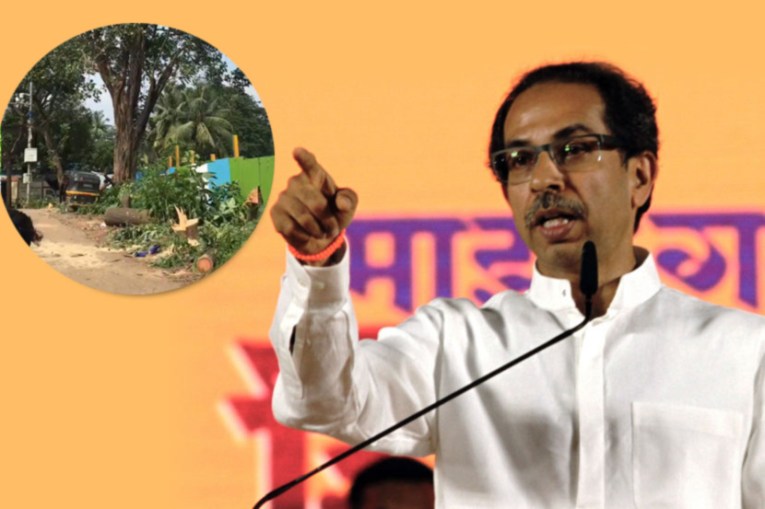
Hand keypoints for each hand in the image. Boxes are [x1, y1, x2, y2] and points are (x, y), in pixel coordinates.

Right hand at [271, 148, 357, 265]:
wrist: (320, 237)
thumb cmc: (335, 215)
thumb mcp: (348, 207)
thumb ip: (349, 200)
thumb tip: (341, 203)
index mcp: (316, 175)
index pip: (310, 165)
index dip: (304, 159)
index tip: (297, 151)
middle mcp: (296, 182)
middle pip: (315, 202)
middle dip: (327, 220)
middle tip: (333, 229)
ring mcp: (283, 196)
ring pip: (303, 217)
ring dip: (318, 230)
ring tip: (322, 233)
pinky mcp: (275, 212)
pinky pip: (291, 228)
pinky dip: (304, 236)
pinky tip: (306, 234)